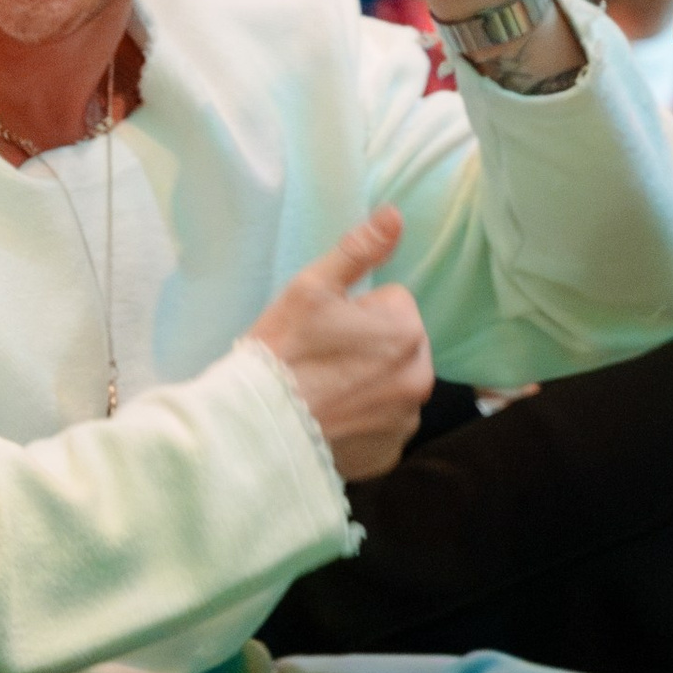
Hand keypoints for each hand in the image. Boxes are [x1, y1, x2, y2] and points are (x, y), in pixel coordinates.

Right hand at [247, 203, 432, 482]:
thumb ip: (359, 249)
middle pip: (397, 345)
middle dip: (369, 347)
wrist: (252, 429)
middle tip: (321, 360)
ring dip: (368, 385)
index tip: (325, 330)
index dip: (355, 312)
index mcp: (407, 332)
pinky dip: (362, 423)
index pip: (391, 303)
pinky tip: (330, 419)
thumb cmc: (280, 352)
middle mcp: (419, 380)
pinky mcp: (387, 456)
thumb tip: (395, 216)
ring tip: (322, 392)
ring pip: (391, 385)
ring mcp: (405, 423)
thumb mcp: (311, 288)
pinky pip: (382, 425)